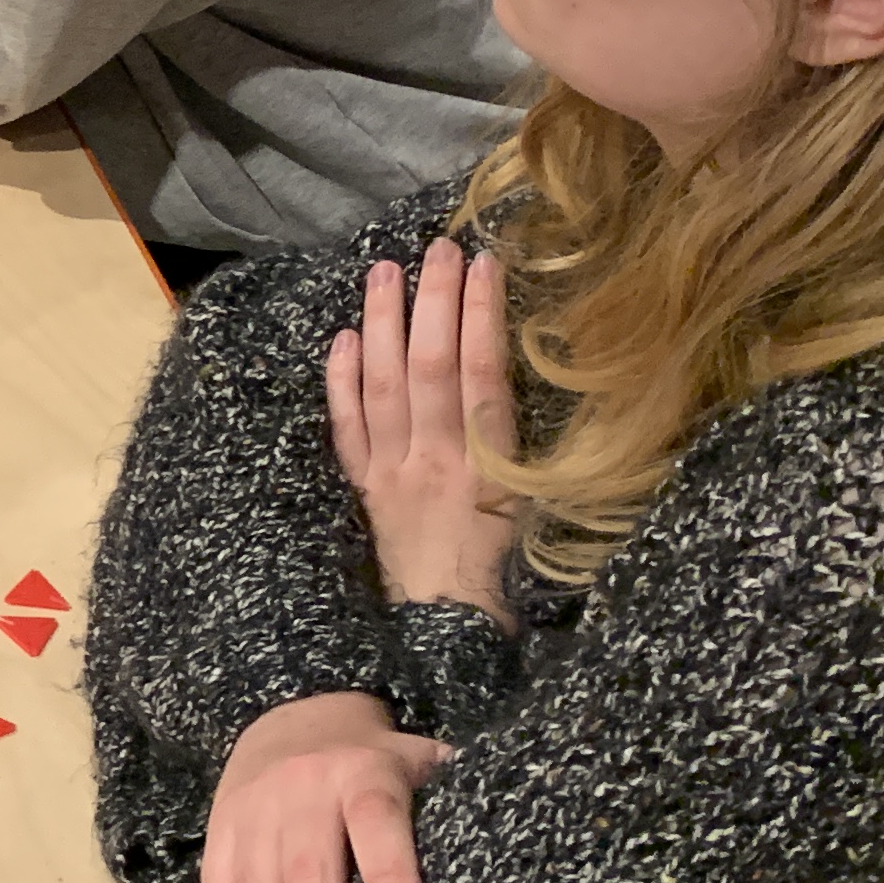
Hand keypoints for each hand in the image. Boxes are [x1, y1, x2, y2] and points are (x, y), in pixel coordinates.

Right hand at [202, 690, 447, 882]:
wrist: (291, 715)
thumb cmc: (378, 762)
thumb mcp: (422, 762)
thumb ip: (456, 803)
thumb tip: (526, 864)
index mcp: (363, 771)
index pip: (376, 824)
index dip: (392, 877)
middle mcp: (302, 789)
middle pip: (311, 878)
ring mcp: (253, 810)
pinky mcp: (219, 830)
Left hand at [327, 239, 517, 618]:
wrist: (451, 634)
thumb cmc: (509, 577)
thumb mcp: (541, 514)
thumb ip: (533, 451)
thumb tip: (540, 385)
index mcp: (488, 470)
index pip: (481, 376)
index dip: (481, 317)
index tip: (485, 264)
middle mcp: (434, 463)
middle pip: (427, 367)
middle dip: (432, 302)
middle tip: (437, 248)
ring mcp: (392, 473)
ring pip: (381, 385)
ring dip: (382, 322)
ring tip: (385, 270)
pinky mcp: (365, 489)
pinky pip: (346, 428)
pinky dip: (342, 380)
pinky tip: (344, 337)